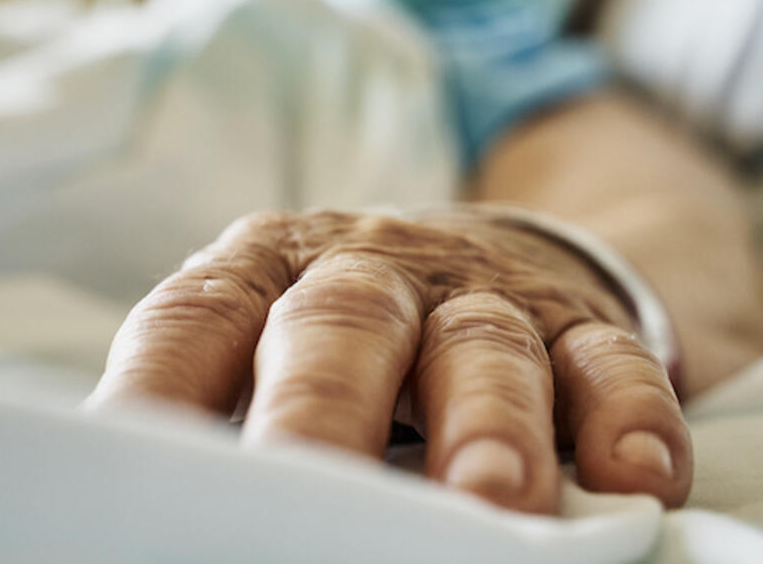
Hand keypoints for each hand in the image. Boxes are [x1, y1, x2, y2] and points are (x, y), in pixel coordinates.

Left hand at [87, 206, 691, 512]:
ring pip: (483, 341)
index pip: (196, 321)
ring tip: (494, 502)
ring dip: (488, 420)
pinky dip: (627, 414)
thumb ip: (218, 407)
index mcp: (265, 277)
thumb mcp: (269, 347)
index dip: (159, 388)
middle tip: (309, 490)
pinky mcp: (581, 322)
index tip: (129, 459)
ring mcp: (480, 294)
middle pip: (340, 325)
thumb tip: (138, 511)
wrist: (489, 251)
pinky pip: (609, 359)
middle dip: (326, 409)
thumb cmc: (350, 342)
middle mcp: (368, 273)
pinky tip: (633, 479)